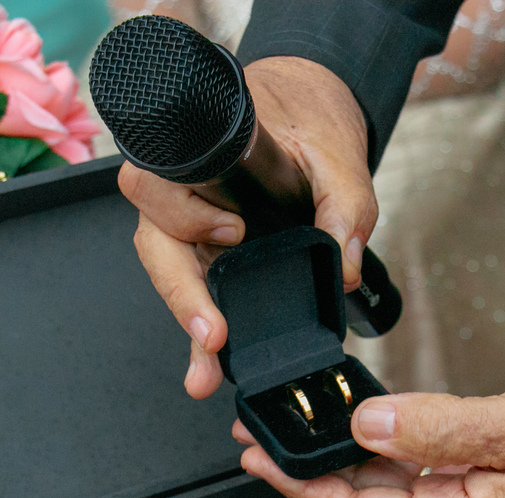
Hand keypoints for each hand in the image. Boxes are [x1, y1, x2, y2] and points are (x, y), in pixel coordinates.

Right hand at [118, 56, 377, 398]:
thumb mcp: (338, 158)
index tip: (232, 234)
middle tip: (213, 335)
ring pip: (172, 277)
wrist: (307, 117)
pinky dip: (202, 330)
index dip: (184, 213)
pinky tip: (210, 368)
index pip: (158, 184)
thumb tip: (346, 269)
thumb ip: (346, 206)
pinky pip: (197, 293)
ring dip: (189, 323)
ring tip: (207, 372)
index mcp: (199, 155)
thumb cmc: (308, 125)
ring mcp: (191, 230)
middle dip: (182, 295)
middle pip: (158, 244)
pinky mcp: (208, 257)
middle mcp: (183, 194)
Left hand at [235, 381, 504, 497]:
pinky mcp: (486, 497)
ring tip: (301, 434)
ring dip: (344, 465)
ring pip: (392, 496)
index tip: (263, 462)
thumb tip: (368, 424)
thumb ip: (438, 426)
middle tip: (262, 442)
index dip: (306, 491)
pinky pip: (421, 482)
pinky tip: (365, 433)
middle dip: (311, 476)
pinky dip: (385, 458)